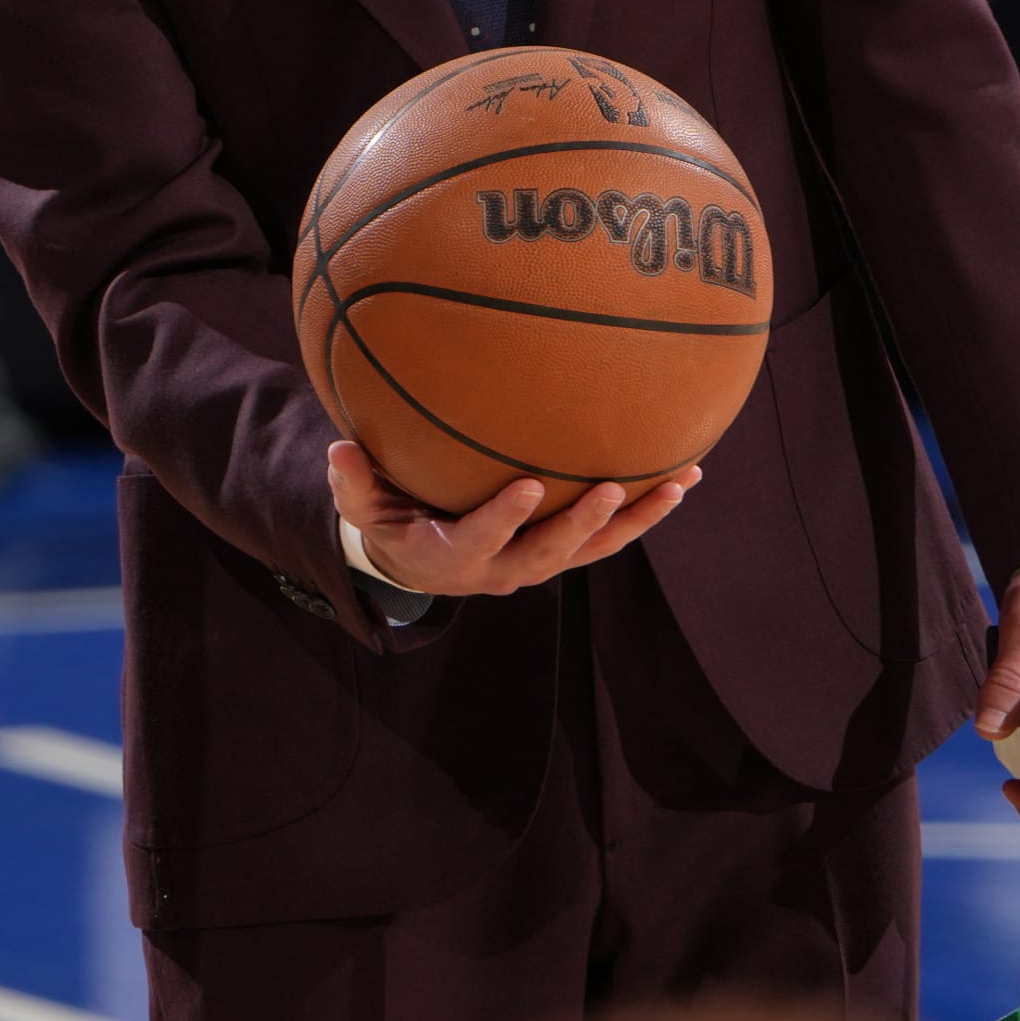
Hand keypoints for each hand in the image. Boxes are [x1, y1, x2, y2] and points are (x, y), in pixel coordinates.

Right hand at [328, 441, 698, 598]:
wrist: (419, 561)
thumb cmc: (390, 521)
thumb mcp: (363, 507)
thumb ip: (354, 484)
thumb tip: (338, 451)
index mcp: (453, 556)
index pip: (480, 539)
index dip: (504, 518)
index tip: (528, 485)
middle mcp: (503, 569)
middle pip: (549, 554)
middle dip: (581, 524)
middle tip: (610, 489)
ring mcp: (537, 562)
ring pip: (593, 549)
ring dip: (636, 520)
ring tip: (679, 484)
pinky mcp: (560, 550)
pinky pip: (606, 537)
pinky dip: (642, 512)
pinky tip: (681, 479)